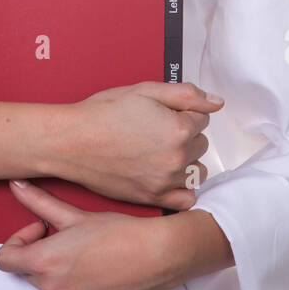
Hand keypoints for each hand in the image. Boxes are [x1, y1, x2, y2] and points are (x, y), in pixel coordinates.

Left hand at [0, 180, 174, 289]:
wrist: (154, 256)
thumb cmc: (118, 234)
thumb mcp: (74, 214)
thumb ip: (39, 202)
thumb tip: (17, 186)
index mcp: (44, 261)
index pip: (4, 259)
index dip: (17, 240)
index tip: (39, 229)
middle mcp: (52, 288)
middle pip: (27, 270)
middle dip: (39, 252)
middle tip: (65, 236)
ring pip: (48, 284)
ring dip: (57, 268)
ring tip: (85, 250)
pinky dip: (74, 284)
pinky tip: (95, 267)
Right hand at [48, 81, 222, 210]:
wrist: (71, 142)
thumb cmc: (103, 114)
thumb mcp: (145, 91)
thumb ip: (186, 94)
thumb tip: (217, 102)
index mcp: (179, 128)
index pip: (202, 117)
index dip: (182, 111)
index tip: (161, 113)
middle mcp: (177, 157)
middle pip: (201, 143)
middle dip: (185, 135)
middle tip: (154, 130)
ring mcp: (166, 181)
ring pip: (196, 169)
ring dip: (184, 160)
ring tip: (156, 151)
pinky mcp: (153, 198)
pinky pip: (186, 198)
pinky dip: (181, 188)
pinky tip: (165, 175)